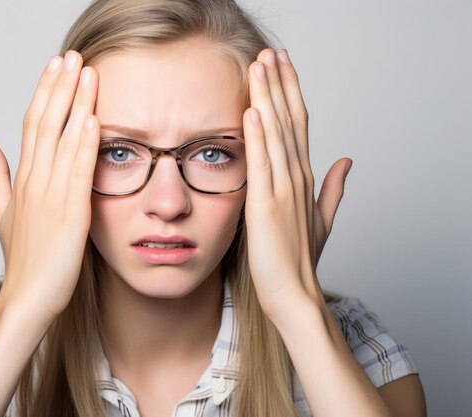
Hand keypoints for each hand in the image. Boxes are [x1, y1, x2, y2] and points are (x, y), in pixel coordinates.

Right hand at [0, 51, 99, 320]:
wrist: (28, 297)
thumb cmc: (22, 257)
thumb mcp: (2, 211)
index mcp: (22, 178)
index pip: (32, 123)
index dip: (44, 92)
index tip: (55, 66)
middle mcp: (35, 181)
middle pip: (45, 123)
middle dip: (59, 86)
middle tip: (71, 55)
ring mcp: (51, 196)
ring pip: (62, 141)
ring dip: (76, 104)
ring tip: (87, 73)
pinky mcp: (71, 214)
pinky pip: (78, 173)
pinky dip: (84, 145)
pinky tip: (92, 119)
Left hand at [243, 48, 349, 316]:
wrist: (294, 294)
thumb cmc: (300, 259)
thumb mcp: (320, 218)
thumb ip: (333, 188)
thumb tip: (346, 160)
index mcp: (305, 178)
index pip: (300, 125)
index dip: (291, 93)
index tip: (282, 65)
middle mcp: (297, 178)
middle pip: (290, 121)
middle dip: (280, 84)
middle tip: (271, 51)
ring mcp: (284, 191)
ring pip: (277, 135)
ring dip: (269, 98)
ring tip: (261, 65)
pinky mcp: (267, 206)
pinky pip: (263, 165)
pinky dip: (259, 137)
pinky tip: (254, 111)